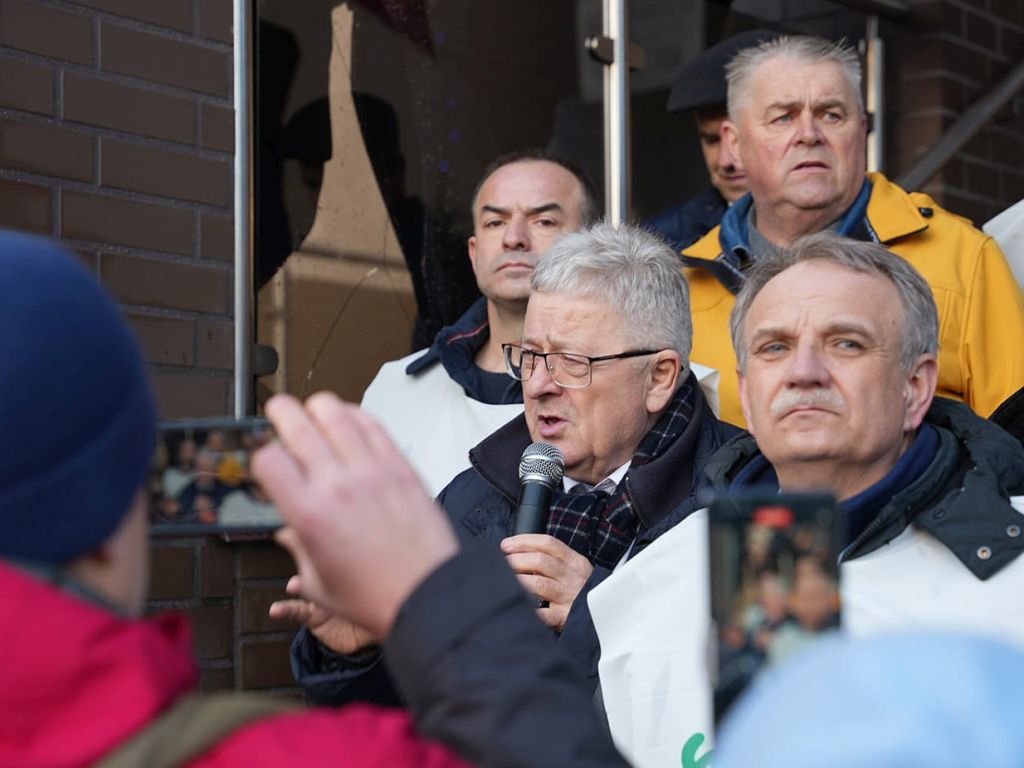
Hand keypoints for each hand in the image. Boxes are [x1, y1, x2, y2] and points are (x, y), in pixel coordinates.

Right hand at [252, 393, 458, 638]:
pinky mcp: (400, 467)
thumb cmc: (376, 596)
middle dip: (280, 412)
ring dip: (317, 406)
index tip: (266, 460)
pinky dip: (355, 414)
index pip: (268, 458)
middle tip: (278, 412)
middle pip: (297, 423)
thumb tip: (288, 529)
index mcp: (309, 516)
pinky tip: (349, 420)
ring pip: (335, 412)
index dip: (260, 454)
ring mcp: (372, 471)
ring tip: (313, 413)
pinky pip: (373, 424)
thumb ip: (297, 547)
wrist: (429, 594)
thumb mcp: (317, 582)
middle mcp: (338, 486)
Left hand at [500, 534, 593, 630]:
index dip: (524, 541)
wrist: (606, 616)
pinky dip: (528, 609)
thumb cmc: (582, 591)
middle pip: (540, 561)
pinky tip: (516, 605)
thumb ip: (554, 561)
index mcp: (574, 561)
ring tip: (503, 580)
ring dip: (517, 580)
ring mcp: (569, 596)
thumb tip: (520, 554)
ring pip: (538, 584)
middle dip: (516, 559)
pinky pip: (543, 613)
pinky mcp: (565, 617)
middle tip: (501, 562)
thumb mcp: (575, 570)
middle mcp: (572, 577)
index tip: (506, 545)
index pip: (548, 543)